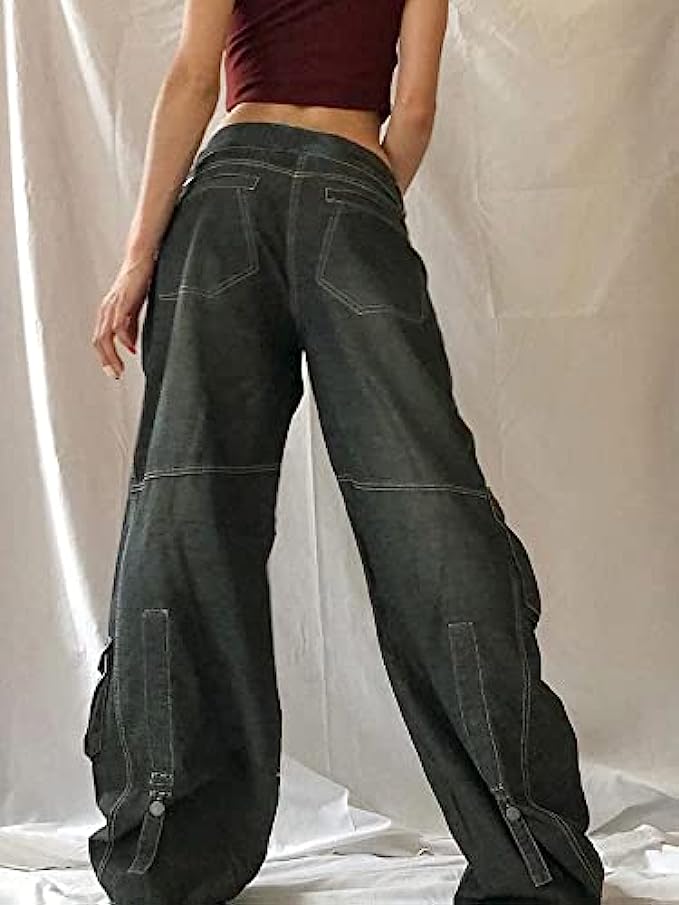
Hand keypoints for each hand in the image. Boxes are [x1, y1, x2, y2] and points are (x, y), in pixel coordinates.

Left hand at [91, 252, 156, 378]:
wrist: (142, 259)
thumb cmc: (138, 281)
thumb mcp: (134, 310)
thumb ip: (130, 328)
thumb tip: (129, 347)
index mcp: (107, 313)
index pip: (100, 340)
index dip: (105, 358)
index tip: (115, 371)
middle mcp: (106, 310)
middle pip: (98, 341)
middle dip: (106, 361)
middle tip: (116, 375)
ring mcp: (113, 305)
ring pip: (105, 336)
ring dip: (111, 355)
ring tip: (120, 368)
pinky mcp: (123, 300)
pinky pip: (118, 323)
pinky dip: (123, 338)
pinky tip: (130, 348)